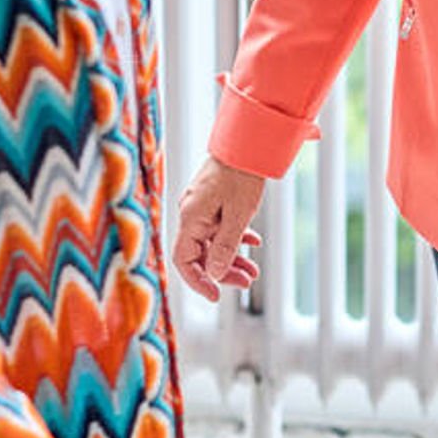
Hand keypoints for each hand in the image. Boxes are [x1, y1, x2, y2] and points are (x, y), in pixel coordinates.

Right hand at [170, 163, 267, 296]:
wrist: (248, 141)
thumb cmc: (242, 174)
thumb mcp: (238, 215)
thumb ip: (226, 246)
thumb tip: (215, 274)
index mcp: (191, 217)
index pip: (183, 260)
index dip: (197, 281)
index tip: (215, 296)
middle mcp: (191, 213)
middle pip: (200, 254)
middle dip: (222, 271)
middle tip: (247, 282)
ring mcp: (201, 207)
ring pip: (212, 242)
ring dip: (232, 257)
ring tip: (254, 270)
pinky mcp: (212, 201)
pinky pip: (219, 227)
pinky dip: (235, 238)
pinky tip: (252, 242)